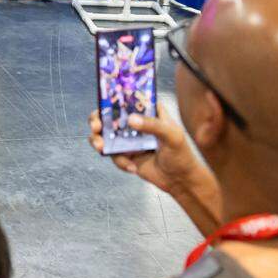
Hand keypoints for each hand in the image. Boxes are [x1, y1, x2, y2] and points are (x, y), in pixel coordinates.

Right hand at [87, 104, 206, 195]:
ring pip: (104, 134)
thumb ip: (152, 125)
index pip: (128, 98)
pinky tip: (132, 167)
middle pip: (109, 115)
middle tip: (96, 125)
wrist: (179, 181)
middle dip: (97, 119)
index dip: (113, 97)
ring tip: (100, 147)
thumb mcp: (171, 136)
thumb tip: (130, 120)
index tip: (104, 101)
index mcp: (148, 112)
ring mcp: (127, 138)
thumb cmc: (181, 154)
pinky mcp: (124, 153)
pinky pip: (111, 154)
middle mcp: (135, 123)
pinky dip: (119, 161)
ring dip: (97, 139)